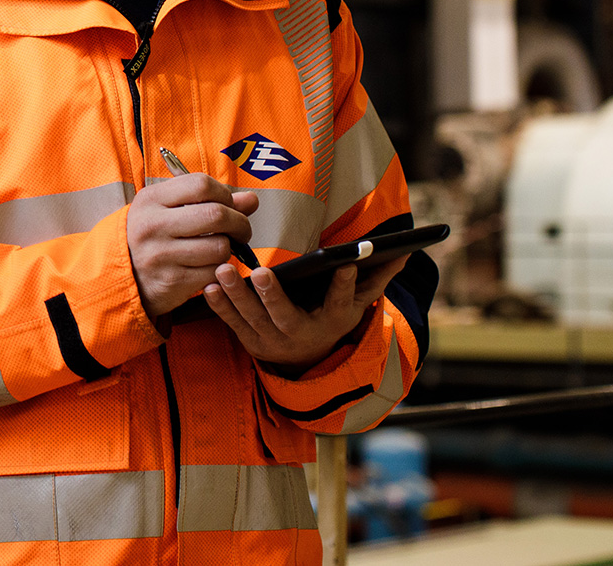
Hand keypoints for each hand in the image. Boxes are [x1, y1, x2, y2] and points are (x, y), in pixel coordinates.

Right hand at [127, 173, 258, 318]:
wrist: (124, 274)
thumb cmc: (154, 236)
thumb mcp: (170, 210)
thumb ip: (211, 201)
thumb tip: (251, 200)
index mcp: (151, 199)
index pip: (201, 184)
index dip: (224, 194)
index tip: (228, 205)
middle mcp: (153, 225)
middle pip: (216, 214)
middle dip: (239, 223)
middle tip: (240, 231)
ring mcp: (161, 254)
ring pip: (219, 247)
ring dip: (228, 249)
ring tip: (219, 249)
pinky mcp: (172, 281)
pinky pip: (214, 272)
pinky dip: (219, 270)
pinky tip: (208, 266)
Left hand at [204, 257, 409, 370]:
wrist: (306, 359)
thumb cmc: (331, 317)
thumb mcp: (357, 304)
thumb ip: (377, 278)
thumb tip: (405, 253)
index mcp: (331, 322)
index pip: (340, 304)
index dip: (343, 286)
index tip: (346, 265)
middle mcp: (301, 335)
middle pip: (285, 316)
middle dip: (274, 295)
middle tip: (263, 272)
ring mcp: (271, 341)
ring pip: (252, 320)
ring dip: (236, 296)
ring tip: (222, 271)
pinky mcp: (248, 340)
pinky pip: (231, 324)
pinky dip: (219, 307)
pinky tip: (207, 286)